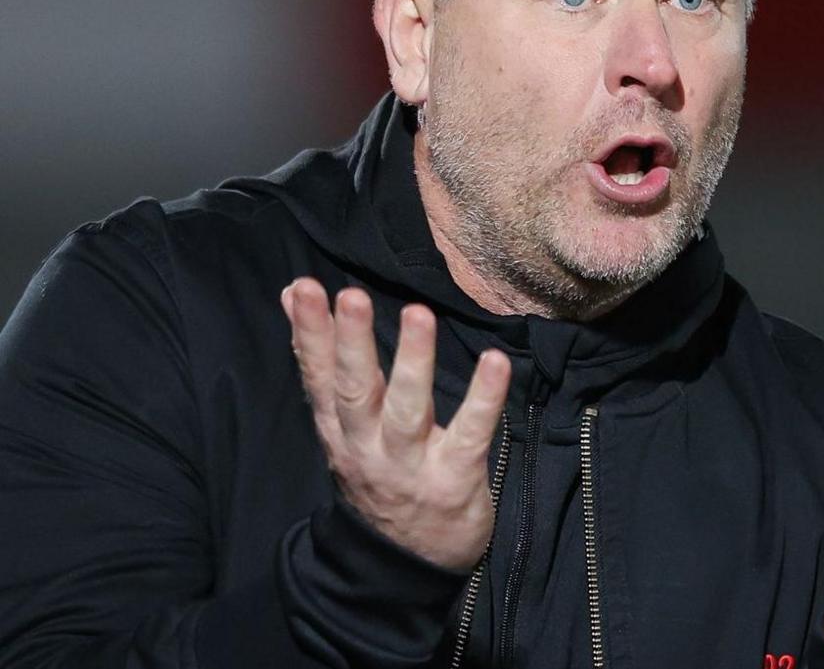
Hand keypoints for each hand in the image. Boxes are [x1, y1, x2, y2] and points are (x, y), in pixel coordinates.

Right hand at [281, 278, 510, 571]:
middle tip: (351, 295)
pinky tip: (497, 362)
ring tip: (418, 314)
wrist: (404, 567)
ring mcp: (410, 466)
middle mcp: (368, 447)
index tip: (303, 289)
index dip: (308, 334)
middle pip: (355, 391)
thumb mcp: (342, 426)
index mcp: (340, 431)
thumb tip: (292, 295)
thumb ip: (324, 363)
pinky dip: (484, 398)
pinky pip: (471, 435)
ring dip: (412, 361)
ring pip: (407, 411)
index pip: (319, 378)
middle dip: (351, 343)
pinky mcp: (454, 480)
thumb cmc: (379, 477)